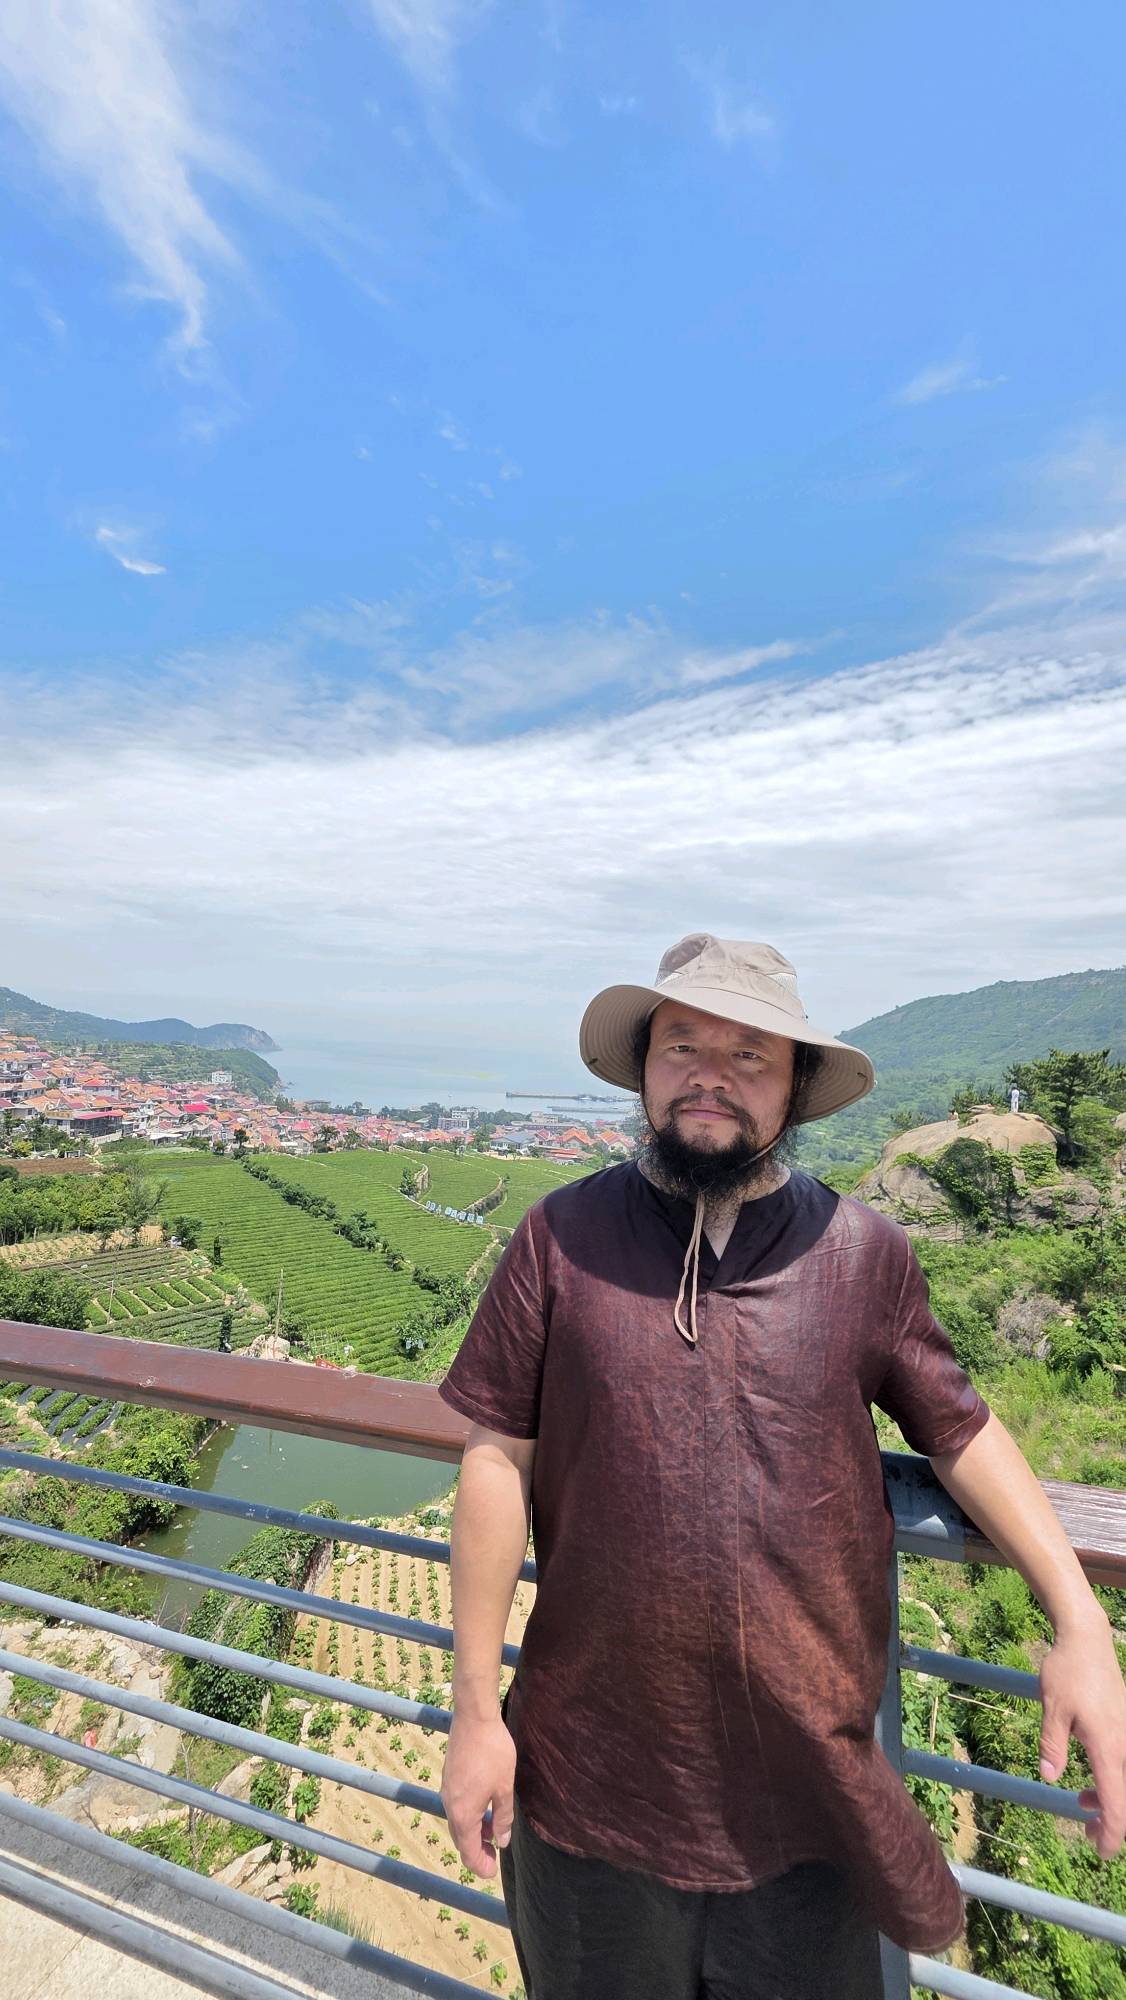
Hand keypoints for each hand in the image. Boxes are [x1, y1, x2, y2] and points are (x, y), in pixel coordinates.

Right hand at [441, 1709, 516, 1877]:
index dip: (481, 1867)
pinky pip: (456, 1808)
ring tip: (492, 1835)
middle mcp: (450, 1806)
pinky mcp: (448, 1779)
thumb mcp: (504, 1788)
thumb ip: (502, 1818)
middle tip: (494, 1859)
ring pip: (458, 1824)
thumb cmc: (493, 1751)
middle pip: (460, 1841)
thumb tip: (501, 1841)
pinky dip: (469, 1818)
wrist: (473, 1717)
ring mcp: (446, 1791)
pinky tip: (484, 1811)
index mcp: (463, 1814)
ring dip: (473, 1835)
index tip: (493, 1872)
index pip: (469, 1852)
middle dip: (476, 1853)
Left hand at [1038, 1613, 1125, 1859]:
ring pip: (1125, 1781)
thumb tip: (1049, 1777)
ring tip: (1082, 1805)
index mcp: (1108, 1747)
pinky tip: (1090, 1780)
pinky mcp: (1124, 1726)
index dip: (1112, 1834)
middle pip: (1125, 1797)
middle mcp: (1125, 1745)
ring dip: (1110, 1800)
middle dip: (1111, 1822)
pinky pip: (1123, 1763)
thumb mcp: (1052, 1708)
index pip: (1117, 1803)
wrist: (1086, 1639)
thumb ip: (1052, 1745)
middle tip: (1090, 1837)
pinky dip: (1112, 1780)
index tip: (1102, 1852)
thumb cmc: (1067, 1671)